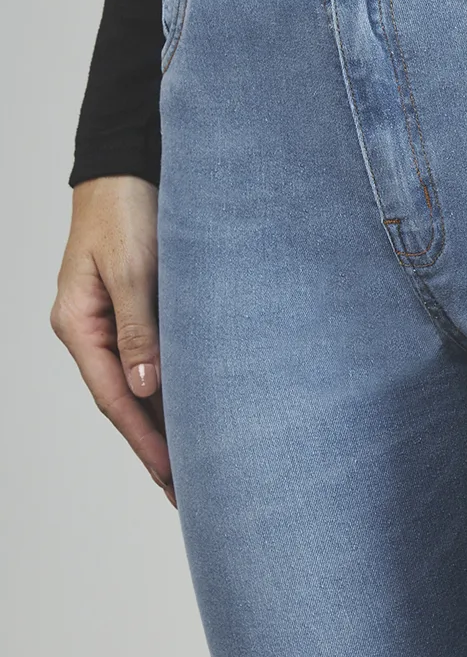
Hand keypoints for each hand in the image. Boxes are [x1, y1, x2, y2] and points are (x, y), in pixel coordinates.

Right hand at [50, 176, 175, 506]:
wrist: (127, 163)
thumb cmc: (126, 207)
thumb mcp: (132, 267)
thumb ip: (139, 326)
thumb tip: (146, 388)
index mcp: (78, 324)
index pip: (114, 397)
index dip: (145, 439)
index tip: (173, 477)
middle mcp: (92, 329)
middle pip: (126, 399)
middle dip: (156, 446)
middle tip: (190, 493)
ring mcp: (112, 320)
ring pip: (141, 382)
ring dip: (167, 421)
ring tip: (197, 467)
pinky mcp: (137, 306)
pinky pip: (154, 358)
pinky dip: (174, 387)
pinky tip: (196, 411)